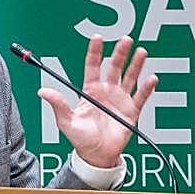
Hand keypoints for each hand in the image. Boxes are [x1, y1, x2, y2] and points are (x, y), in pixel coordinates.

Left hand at [38, 35, 157, 168]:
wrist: (97, 156)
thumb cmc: (81, 139)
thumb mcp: (66, 122)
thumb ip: (58, 105)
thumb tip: (43, 91)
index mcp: (90, 91)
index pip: (93, 66)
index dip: (95, 51)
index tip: (98, 38)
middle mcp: (107, 92)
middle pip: (114, 67)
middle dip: (120, 53)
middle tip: (126, 40)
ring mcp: (120, 100)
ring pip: (130, 77)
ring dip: (136, 65)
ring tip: (141, 52)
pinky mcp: (131, 111)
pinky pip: (141, 97)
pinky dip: (147, 88)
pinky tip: (151, 78)